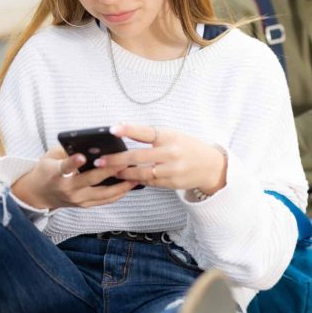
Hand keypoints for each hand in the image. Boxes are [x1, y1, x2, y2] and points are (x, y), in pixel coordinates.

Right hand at [11, 146, 138, 209]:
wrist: (38, 194)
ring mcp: (77, 199)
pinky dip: (118, 193)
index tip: (82, 156)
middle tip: (125, 160)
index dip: (74, 162)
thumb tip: (91, 142)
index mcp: (55, 174)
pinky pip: (105, 200)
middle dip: (109, 170)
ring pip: (102, 193)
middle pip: (91, 180)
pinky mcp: (84, 205)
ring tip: (136, 175)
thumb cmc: (47, 169)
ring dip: (121, 185)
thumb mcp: (50, 156)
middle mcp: (67, 189)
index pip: (65, 167)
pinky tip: (131, 185)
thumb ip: (68, 149)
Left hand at [99, 124, 226, 194]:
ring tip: (111, 171)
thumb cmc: (187, 147)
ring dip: (124, 173)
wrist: (210, 166)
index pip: (147, 132)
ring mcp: (172, 170)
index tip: (113, 129)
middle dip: (117, 159)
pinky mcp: (172, 183)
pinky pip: (149, 182)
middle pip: (139, 156)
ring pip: (142, 173)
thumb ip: (151, 136)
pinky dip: (136, 180)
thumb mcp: (173, 136)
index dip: (129, 130)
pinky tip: (126, 179)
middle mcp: (172, 153)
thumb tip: (122, 132)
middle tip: (100, 161)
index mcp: (171, 136)